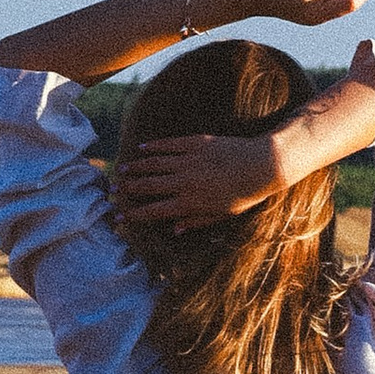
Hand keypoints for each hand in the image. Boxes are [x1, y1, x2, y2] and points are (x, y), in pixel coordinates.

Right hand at [109, 133, 280, 231]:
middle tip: (111, 192)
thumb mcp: (222, 215)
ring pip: (154, 164)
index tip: (118, 218)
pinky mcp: (196, 143)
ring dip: (135, 168)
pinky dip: (153, 147)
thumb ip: (196, 221)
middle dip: (127, 190)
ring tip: (121, 170)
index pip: (154, 210)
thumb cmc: (244, 194)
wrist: (262, 165)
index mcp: (190, 202)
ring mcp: (189, 160)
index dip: (133, 214)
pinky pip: (169, 145)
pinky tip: (141, 149)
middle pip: (148, 186)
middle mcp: (185, 182)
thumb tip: (174, 230)